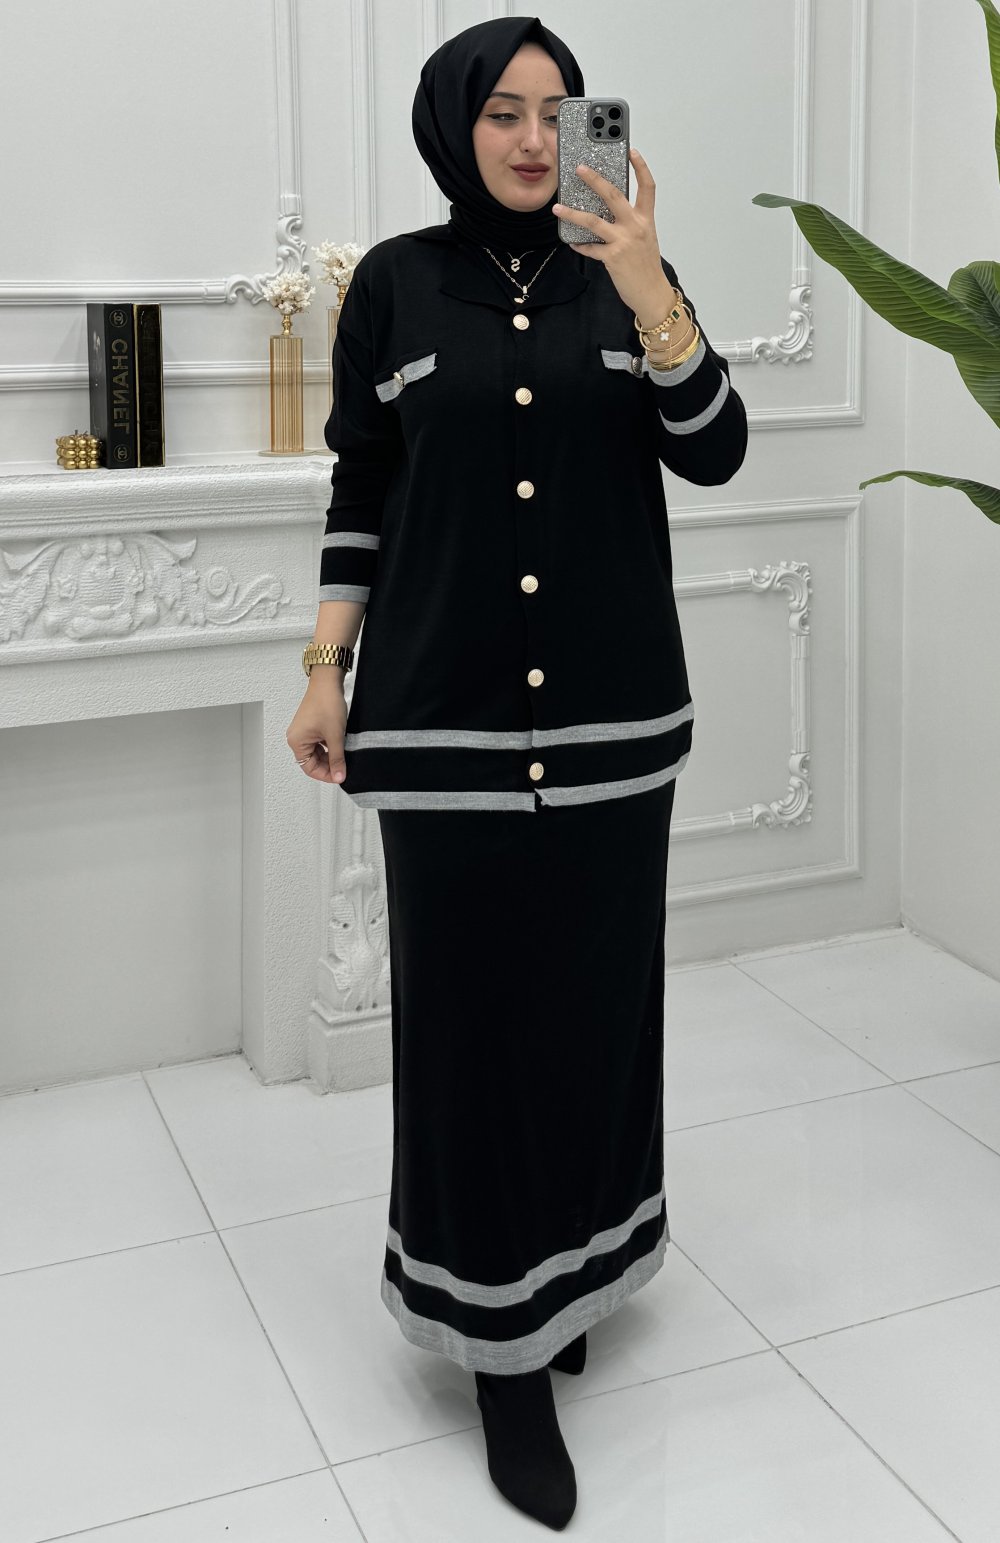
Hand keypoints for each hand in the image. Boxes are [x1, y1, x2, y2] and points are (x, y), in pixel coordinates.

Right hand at [286, 680, 347, 783]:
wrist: (328, 681)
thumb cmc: (326, 703)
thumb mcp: (335, 736)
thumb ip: (337, 759)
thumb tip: (339, 776)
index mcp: (297, 742)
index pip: (309, 768)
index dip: (325, 775)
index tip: (339, 776)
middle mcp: (296, 738)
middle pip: (312, 761)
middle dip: (329, 765)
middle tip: (344, 768)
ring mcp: (303, 731)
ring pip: (317, 752)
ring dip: (330, 756)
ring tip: (344, 755)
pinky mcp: (311, 726)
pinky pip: (319, 743)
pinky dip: (329, 746)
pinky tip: (341, 746)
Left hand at [552, 147, 666, 317]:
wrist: (652, 293)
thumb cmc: (647, 267)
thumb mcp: (644, 239)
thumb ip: (631, 223)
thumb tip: (609, 212)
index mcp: (646, 219)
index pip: (647, 187)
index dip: (641, 167)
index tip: (632, 151)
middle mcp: (636, 226)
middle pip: (614, 195)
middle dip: (595, 179)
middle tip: (580, 168)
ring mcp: (623, 241)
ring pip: (593, 221)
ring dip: (572, 214)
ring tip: (558, 209)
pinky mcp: (612, 258)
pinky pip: (590, 248)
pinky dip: (579, 244)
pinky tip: (572, 242)